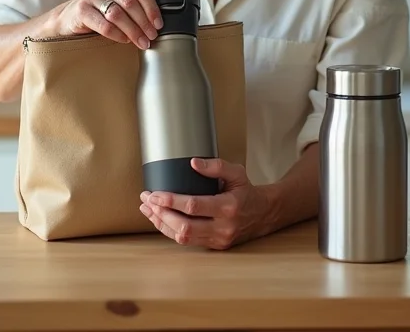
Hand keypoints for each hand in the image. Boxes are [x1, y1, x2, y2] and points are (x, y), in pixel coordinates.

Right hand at [52, 0, 162, 48]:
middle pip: (130, 3)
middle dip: (144, 23)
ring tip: (140, 41)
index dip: (152, 9)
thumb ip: (138, 3)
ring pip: (118, 14)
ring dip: (133, 31)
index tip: (158, 24)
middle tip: (151, 36)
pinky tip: (124, 40)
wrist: (75, 15)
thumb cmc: (104, 7)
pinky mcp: (81, 8)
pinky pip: (104, 24)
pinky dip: (117, 34)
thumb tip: (157, 22)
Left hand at [139, 158, 271, 249]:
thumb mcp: (236, 173)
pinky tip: (159, 220)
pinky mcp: (213, 246)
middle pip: (184, 227)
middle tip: (146, 200)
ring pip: (183, 238)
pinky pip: (187, 242)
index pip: (193, 206)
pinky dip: (170, 231)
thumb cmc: (246, 191)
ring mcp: (218, 240)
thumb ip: (216, 166)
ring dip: (161, 224)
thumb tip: (193, 162)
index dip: (171, 200)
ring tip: (147, 210)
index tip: (155, 193)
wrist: (263, 214)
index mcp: (228, 207)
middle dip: (161, 213)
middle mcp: (222, 227)